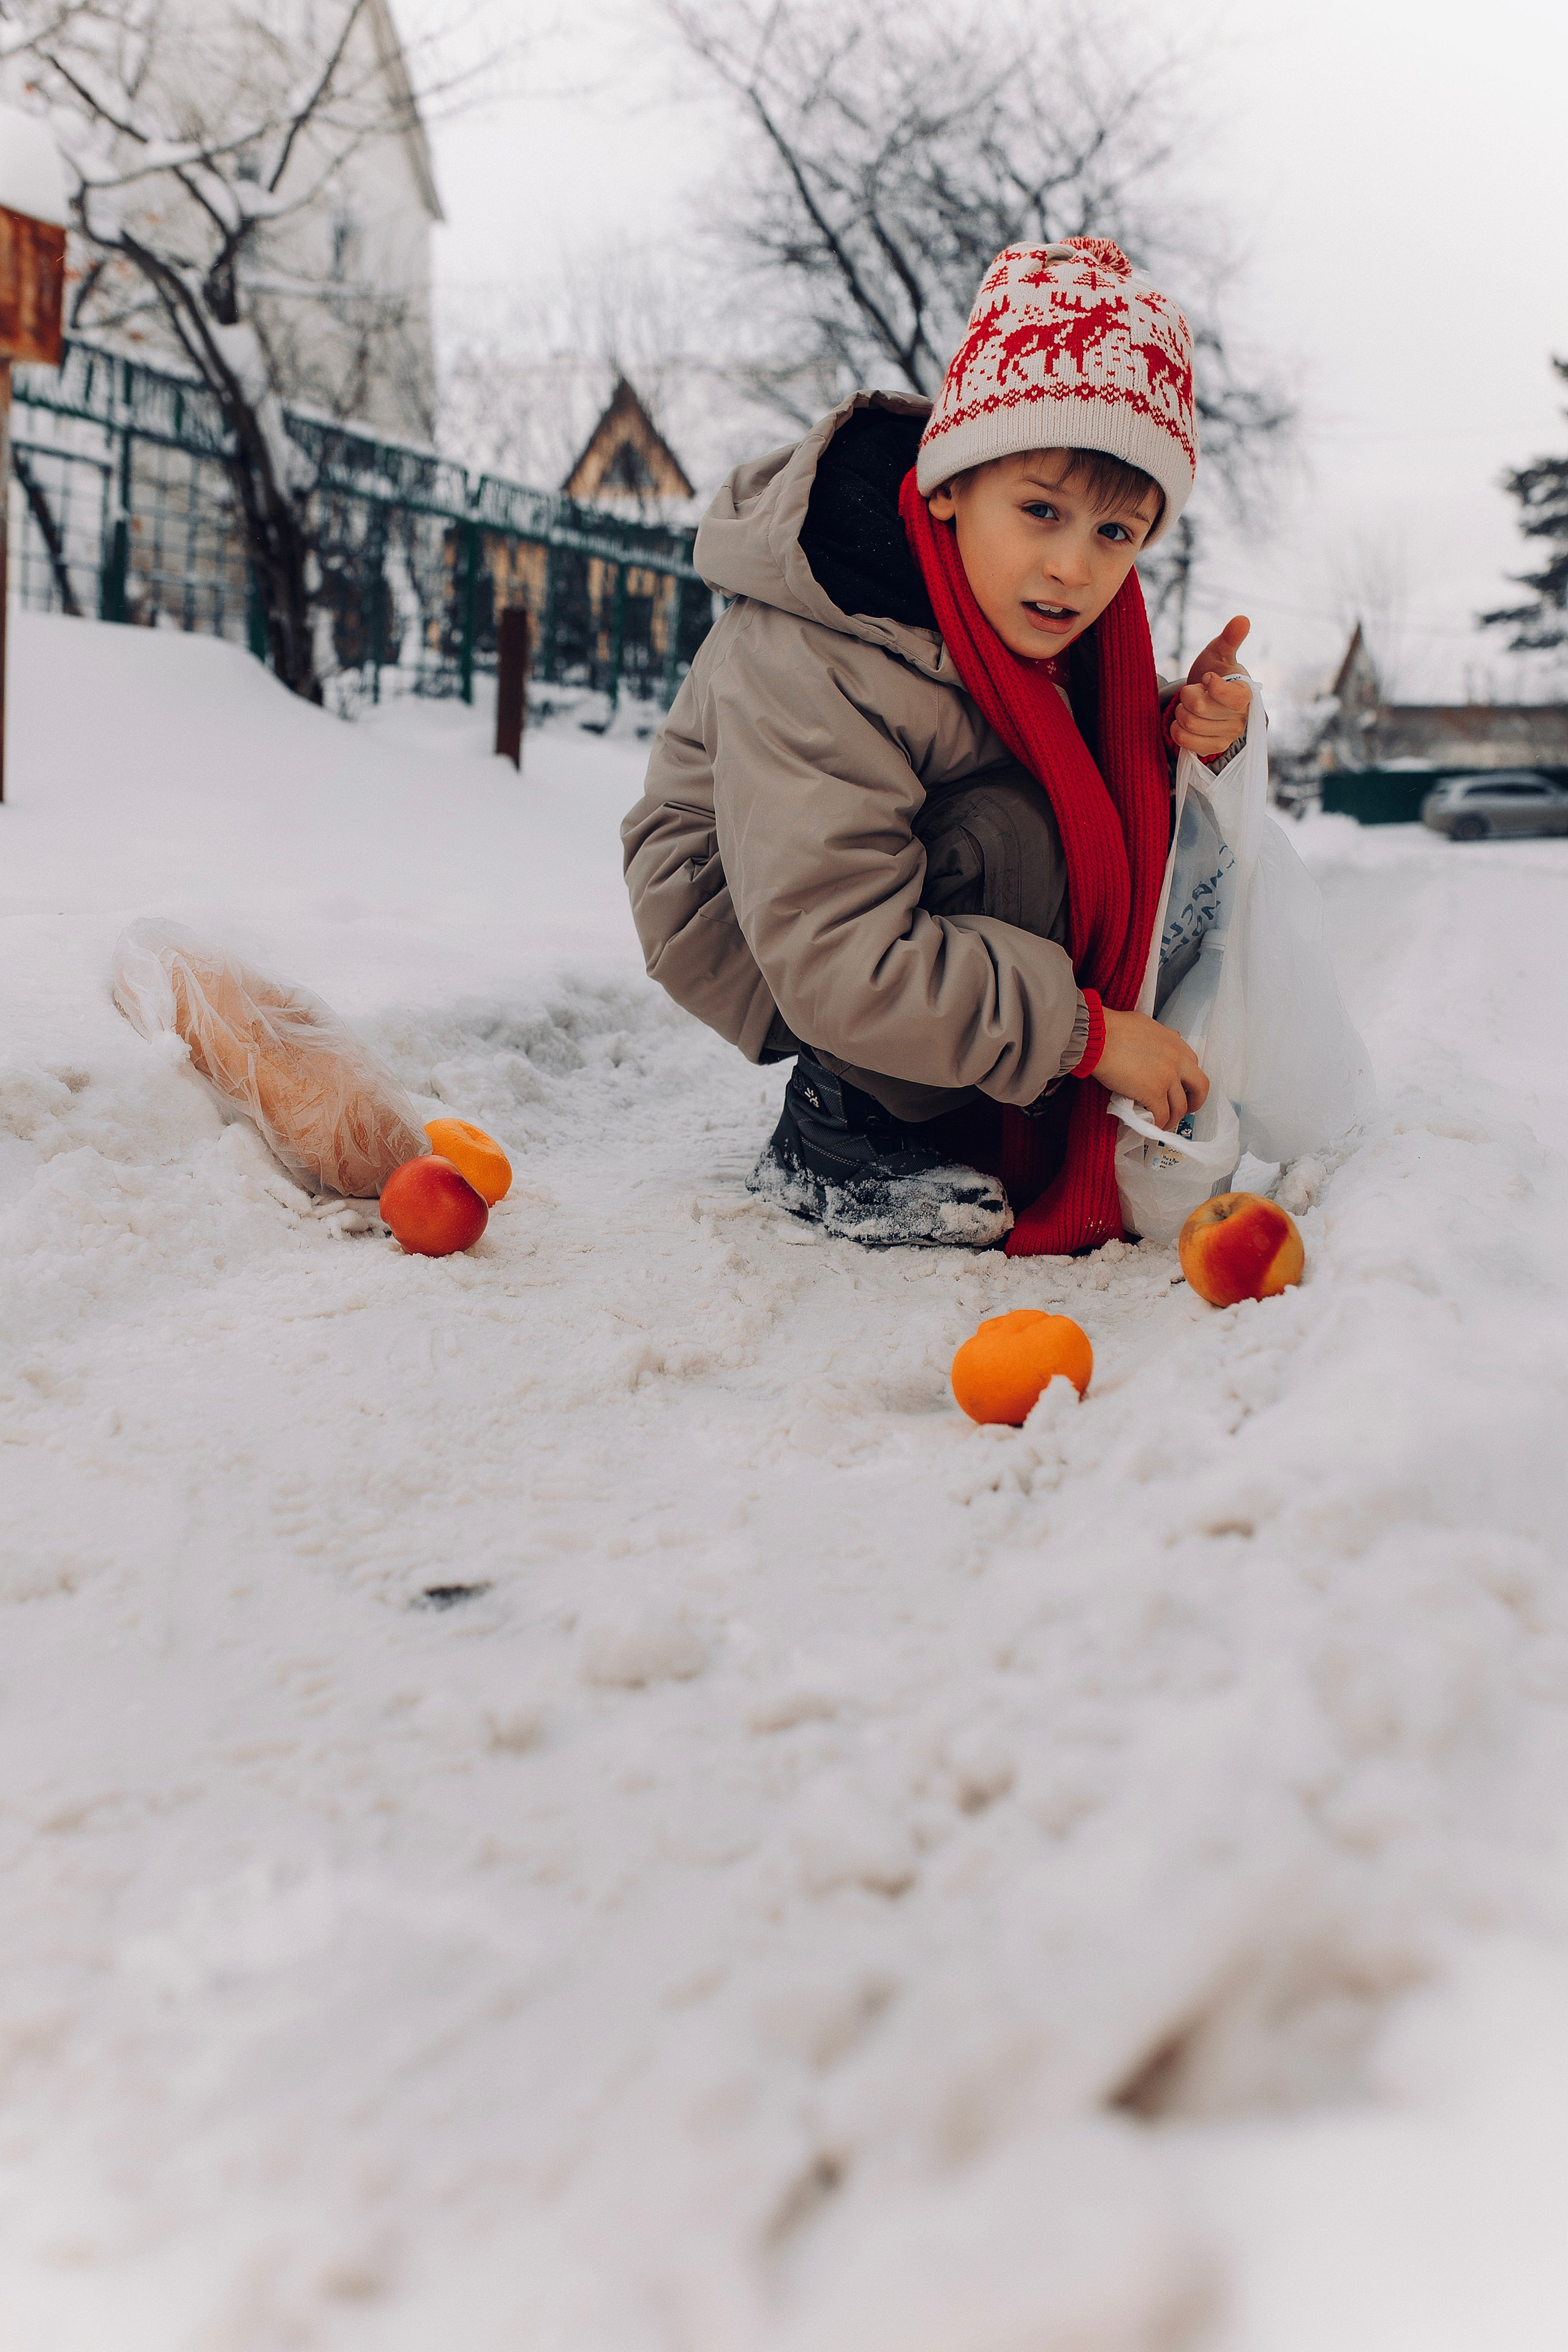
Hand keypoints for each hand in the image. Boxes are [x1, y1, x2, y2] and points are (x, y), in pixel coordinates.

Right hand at [1093, 1007, 1209, 1130]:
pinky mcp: (1153, 1093)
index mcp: (1175, 1043)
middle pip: (1200, 1087)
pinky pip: (1162, 1116)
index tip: (1181, 1087)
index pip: (1193, 1065)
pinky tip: (1152, 1125)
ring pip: (1180, 1107)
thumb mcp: (1145, 1025)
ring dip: (1173, 1118)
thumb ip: (1157, 1038)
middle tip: (1184, 1108)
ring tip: (1163, 1121)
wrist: (1098, 1036)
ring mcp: (1167, 1078)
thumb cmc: (1112, 1029)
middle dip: (1194, 1101)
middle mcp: (1177, 1061)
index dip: (1188, 1080)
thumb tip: (1157, 1043)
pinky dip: (1159, 1124)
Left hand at [1169, 613, 1251, 760]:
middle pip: (1201, 710)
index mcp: (1246, 694)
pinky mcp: (1212, 748)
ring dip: (1181, 712)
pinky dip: (1177, 729)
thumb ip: (1230, 638)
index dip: (1213, 687)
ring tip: (1189, 706)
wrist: (1204, 698)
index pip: (1233, 698)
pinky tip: (1184, 721)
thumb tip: (1242, 619)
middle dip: (1189, 696)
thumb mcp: (1219, 653)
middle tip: (1194, 691)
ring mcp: (1227, 736)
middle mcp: (1240, 718)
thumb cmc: (1213, 672)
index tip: (1208, 677)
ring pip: (1190, 725)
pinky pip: (1185, 742)